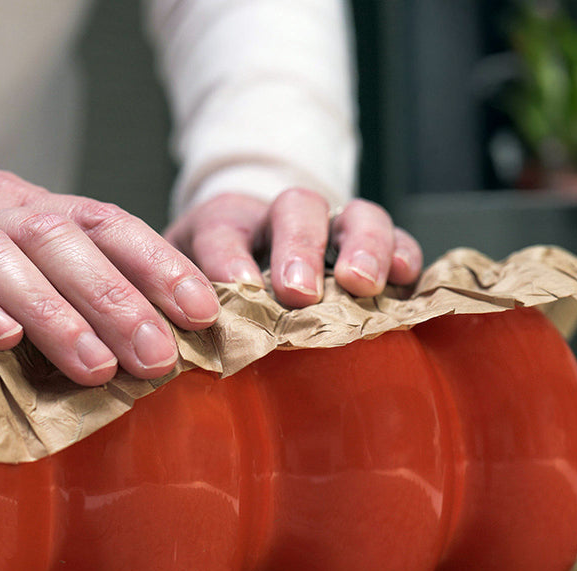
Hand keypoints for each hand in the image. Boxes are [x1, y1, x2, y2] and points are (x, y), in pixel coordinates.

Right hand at [0, 100, 220, 385]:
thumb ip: (42, 271)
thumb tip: (119, 335)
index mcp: (24, 209)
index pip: (106, 224)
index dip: (159, 265)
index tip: (205, 312)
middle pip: (66, 244)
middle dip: (122, 302)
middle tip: (164, 360)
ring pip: (4, 261)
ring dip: (58, 314)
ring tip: (99, 367)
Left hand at [164, 189, 422, 306]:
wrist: (250, 268)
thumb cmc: (211, 294)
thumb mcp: (181, 297)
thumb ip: (178, 315)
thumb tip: (172, 354)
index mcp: (225, 226)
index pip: (222, 232)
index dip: (229, 258)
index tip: (236, 290)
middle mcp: (281, 220)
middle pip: (295, 209)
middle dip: (297, 248)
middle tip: (296, 291)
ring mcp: (334, 232)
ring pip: (354, 215)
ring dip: (360, 246)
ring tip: (359, 283)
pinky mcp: (376, 250)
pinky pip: (398, 240)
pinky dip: (404, 254)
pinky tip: (405, 278)